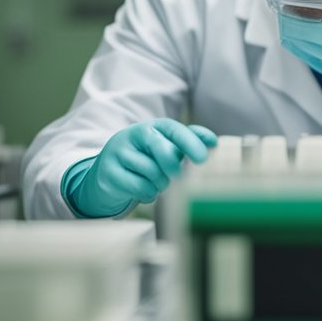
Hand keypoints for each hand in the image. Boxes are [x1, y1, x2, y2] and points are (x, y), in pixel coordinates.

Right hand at [63, 119, 216, 217]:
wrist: (107, 171)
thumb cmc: (146, 158)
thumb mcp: (165, 146)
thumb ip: (188, 141)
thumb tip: (214, 142)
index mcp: (153, 126)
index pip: (175, 129)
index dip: (191, 143)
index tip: (203, 158)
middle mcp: (134, 135)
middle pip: (164, 152)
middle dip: (175, 168)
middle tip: (176, 176)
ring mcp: (119, 153)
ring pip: (154, 173)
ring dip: (161, 184)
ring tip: (156, 183)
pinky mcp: (110, 173)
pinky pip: (140, 187)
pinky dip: (148, 194)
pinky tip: (145, 191)